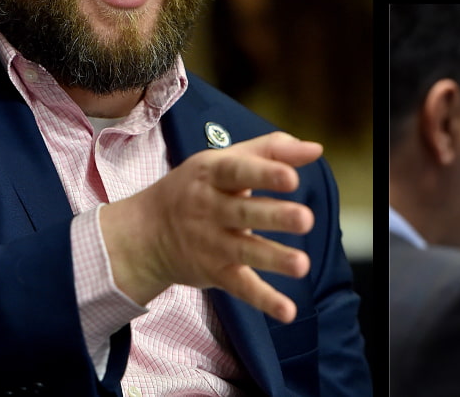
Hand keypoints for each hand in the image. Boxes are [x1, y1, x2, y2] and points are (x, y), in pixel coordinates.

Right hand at [100, 132, 322, 322]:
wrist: (144, 232)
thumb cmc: (197, 187)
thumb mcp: (225, 159)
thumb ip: (272, 150)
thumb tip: (315, 149)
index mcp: (213, 174)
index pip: (239, 171)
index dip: (265, 174)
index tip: (292, 178)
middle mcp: (209, 208)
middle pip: (245, 212)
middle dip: (275, 216)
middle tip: (306, 219)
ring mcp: (211, 243)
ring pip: (245, 250)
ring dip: (274, 259)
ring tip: (302, 265)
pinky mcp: (215, 272)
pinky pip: (240, 287)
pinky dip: (263, 300)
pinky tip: (287, 311)